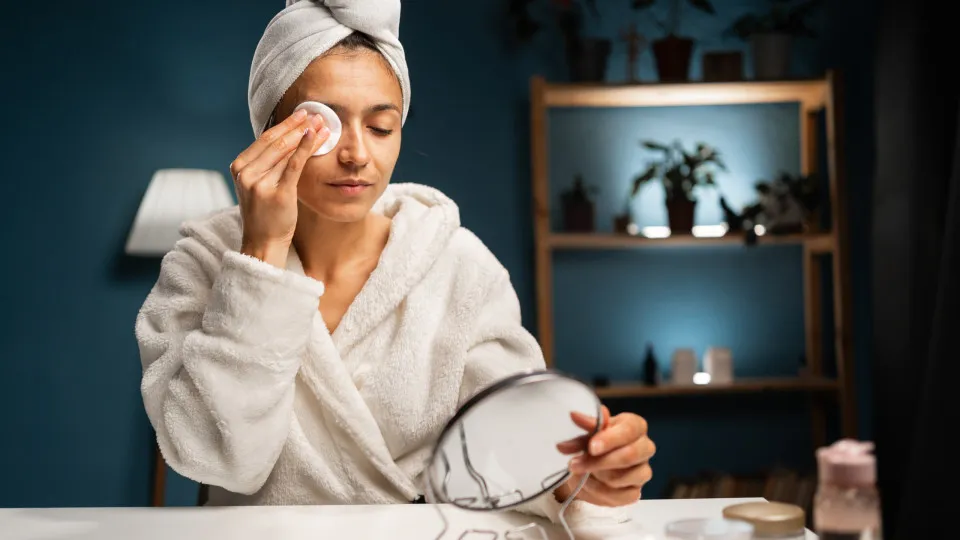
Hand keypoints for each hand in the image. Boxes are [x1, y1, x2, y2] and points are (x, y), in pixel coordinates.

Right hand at [229, 108, 329, 267]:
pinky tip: (316, 136)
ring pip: (286, 151)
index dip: (285, 124)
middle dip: (297, 125)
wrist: (263, 243)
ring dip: (306, 134)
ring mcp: (260, 183)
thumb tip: (288, 139)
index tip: (301, 114)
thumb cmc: (265, 215)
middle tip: (315, 113)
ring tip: (322, 123)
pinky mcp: (277, 193)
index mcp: (239, 167)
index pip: (264, 139)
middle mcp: (246, 173)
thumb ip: (266, 164)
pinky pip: (294, 165)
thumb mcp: (259, 185)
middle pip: (275, 141)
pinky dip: (306, 147)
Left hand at [553, 406, 655, 506]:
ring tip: (580, 472)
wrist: (587, 468)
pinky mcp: (636, 492)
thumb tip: (575, 415)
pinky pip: (620, 496)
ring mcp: (643, 471)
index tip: (591, 447)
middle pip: (630, 455)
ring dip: (595, 477)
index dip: (611, 439)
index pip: (630, 429)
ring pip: (623, 477)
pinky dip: (599, 492)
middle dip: (599, 462)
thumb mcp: (588, 432)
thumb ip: (585, 426)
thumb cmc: (593, 443)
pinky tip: (588, 484)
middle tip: (575, 464)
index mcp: (635, 426)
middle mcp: (645, 447)